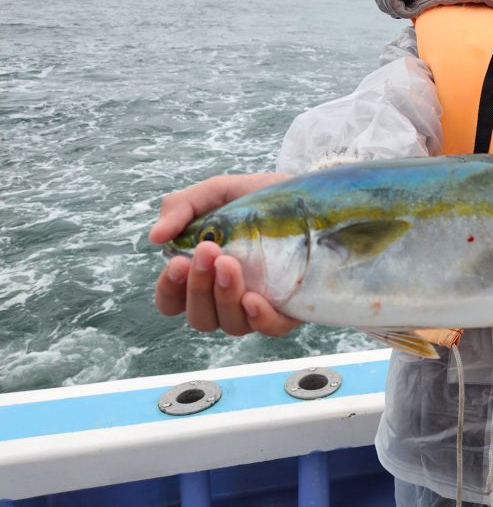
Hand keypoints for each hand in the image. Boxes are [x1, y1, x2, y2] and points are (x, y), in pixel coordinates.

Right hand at [150, 173, 300, 336]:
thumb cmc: (257, 198)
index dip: (169, 290)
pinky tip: (254, 299)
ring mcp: (257, 306)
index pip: (172, 301)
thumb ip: (181, 207)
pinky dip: (259, 319)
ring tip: (231, 264)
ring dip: (225, 297)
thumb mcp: (217, 192)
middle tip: (209, 250)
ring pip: (231, 324)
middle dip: (199, 287)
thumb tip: (154, 237)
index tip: (177, 264)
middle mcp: (226, 297)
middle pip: (200, 316)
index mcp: (203, 275)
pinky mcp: (289, 309)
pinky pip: (270, 328)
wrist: (309, 194)